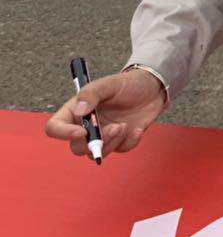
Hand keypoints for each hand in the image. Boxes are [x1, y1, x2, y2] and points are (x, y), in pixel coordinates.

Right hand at [44, 67, 166, 157]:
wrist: (153, 88)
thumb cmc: (127, 84)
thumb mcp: (109, 84)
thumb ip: (91, 94)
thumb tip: (79, 111)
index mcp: (75, 111)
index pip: (55, 128)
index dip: (63, 134)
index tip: (82, 132)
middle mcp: (86, 126)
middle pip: (77, 147)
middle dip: (94, 142)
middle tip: (114, 127)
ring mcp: (103, 135)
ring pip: (98, 152)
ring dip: (112, 142)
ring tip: (124, 125)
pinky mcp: (120, 140)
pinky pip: (120, 150)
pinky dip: (129, 142)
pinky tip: (136, 129)